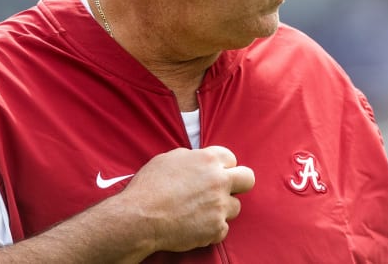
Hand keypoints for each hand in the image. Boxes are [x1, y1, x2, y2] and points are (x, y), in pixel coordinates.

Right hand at [117, 146, 254, 252]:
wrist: (140, 217)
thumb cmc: (149, 187)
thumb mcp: (169, 158)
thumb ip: (192, 158)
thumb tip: (198, 161)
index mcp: (208, 160)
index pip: (232, 159)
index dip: (223, 167)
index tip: (215, 174)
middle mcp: (219, 181)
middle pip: (248, 179)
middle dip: (239, 184)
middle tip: (224, 191)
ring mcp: (220, 206)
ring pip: (236, 207)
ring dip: (222, 209)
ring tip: (201, 212)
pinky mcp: (216, 228)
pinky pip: (223, 229)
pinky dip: (211, 229)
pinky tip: (195, 226)